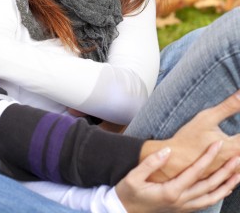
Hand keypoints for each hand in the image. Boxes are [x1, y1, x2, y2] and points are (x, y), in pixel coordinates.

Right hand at [117, 141, 239, 211]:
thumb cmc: (127, 192)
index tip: (218, 144)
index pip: (195, 172)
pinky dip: (218, 195)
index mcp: (170, 191)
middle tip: (237, 158)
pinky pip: (206, 202)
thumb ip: (151, 163)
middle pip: (209, 185)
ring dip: (227, 184)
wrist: (123, 211)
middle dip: (225, 171)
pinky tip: (225, 188)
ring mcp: (183, 207)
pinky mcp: (182, 209)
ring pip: (212, 197)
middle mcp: (181, 201)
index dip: (207, 157)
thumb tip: (168, 151)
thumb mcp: (134, 176)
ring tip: (238, 173)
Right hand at [140, 91, 239, 182]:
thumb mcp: (206, 118)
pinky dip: (239, 169)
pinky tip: (236, 163)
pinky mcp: (223, 176)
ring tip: (237, 146)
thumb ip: (229, 106)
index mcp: (236, 147)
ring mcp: (230, 172)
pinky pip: (238, 176)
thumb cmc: (188, 138)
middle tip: (238, 136)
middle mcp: (237, 162)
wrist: (174, 160)